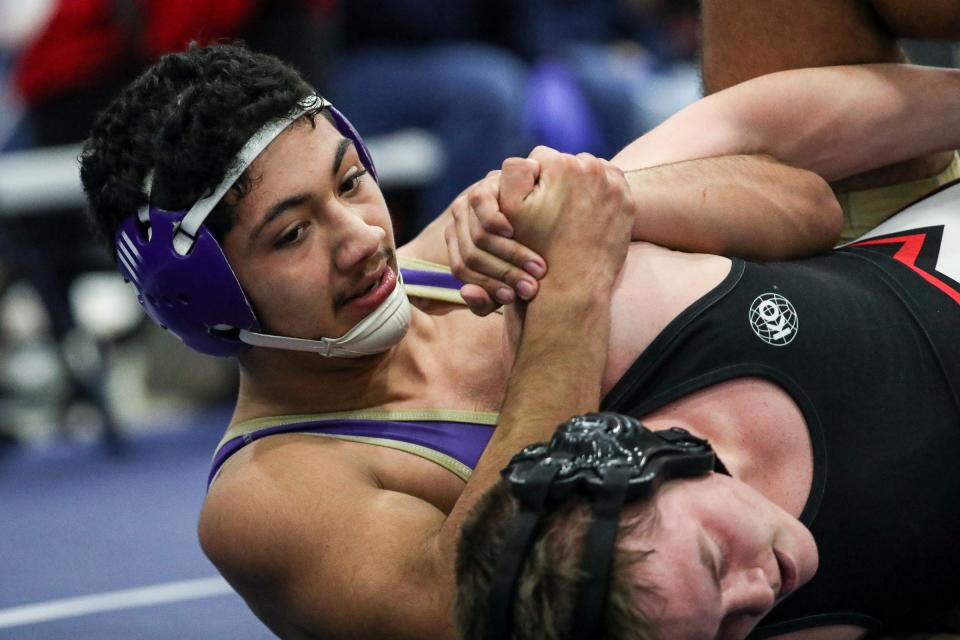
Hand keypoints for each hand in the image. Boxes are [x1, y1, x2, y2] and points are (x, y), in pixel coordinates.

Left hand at [444, 161, 546, 315]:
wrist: (544, 208)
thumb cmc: (525, 250)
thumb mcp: (508, 278)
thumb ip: (488, 296)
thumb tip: (467, 294)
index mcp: (458, 246)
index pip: (461, 270)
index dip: (487, 286)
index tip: (513, 299)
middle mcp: (459, 224)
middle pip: (471, 255)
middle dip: (506, 275)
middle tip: (532, 287)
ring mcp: (469, 204)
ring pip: (479, 236)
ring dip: (511, 254)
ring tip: (537, 267)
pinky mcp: (484, 185)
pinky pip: (480, 203)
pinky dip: (495, 221)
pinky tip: (514, 230)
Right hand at [501, 147, 634, 297]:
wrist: (572, 287)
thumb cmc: (535, 250)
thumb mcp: (510, 209)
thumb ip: (514, 170)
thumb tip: (531, 158)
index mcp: (562, 164)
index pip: (540, 157)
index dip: (531, 182)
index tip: (531, 205)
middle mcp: (593, 168)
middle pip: (568, 163)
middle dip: (558, 181)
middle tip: (550, 212)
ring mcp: (615, 186)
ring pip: (590, 174)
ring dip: (579, 187)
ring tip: (567, 216)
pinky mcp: (628, 203)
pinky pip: (610, 188)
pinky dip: (599, 197)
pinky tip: (585, 217)